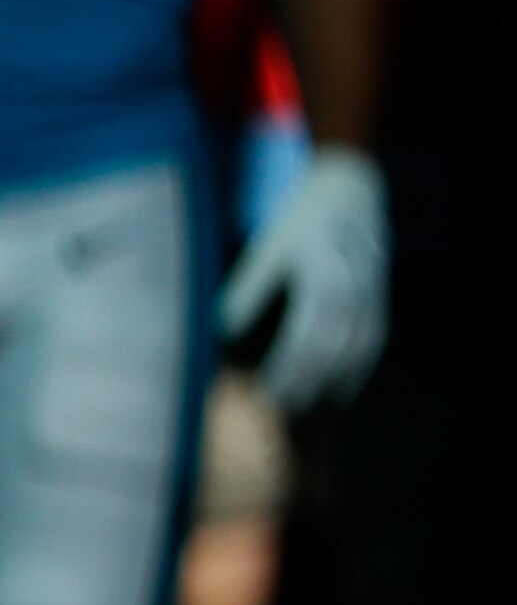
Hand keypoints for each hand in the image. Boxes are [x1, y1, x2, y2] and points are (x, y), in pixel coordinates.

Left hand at [218, 143, 389, 413]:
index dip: (288, 370)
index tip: (267, 394)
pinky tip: (340, 392)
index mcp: (322, 278)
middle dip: (307, 385)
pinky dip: (356, 371)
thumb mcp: (269, 248)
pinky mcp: (380, 301)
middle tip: (281, 412)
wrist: (351, 192)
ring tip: (307, 411)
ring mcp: (372, 298)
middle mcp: (353, 292)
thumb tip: (224, 330)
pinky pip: (372, 345)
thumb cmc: (300, 222)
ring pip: (355, 353)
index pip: (304, 338)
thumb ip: (248, 290)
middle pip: (330, 352)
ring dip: (333, 385)